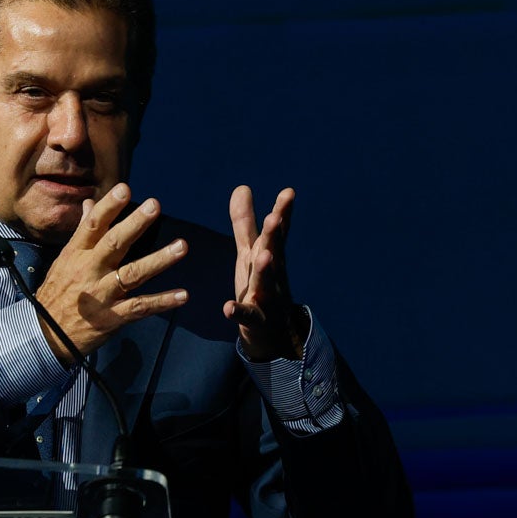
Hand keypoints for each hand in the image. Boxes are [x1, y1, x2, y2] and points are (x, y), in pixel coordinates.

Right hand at [35, 183, 187, 362]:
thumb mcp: (64, 260)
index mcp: (76, 255)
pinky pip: (140, 307)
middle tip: (154, 205)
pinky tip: (182, 295)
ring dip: (159, 260)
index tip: (124, 189)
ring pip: (132, 274)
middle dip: (134, 224)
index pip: (92, 226)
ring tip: (181, 246)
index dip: (108, 207)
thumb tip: (89, 204)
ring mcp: (102, 295)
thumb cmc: (57, 292)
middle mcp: (89, 271)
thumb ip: (82, 232)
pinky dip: (162, 302)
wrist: (45, 334)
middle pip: (114, 244)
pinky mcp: (112, 317)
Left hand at [224, 186, 303, 360]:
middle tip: (274, 217)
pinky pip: (247, 316)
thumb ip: (245, 222)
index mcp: (270, 255)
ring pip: (266, 282)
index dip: (283, 213)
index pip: (277, 232)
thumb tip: (242, 186)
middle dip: (274, 236)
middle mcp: (272, 274)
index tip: (288, 193)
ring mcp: (266, 297)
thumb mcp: (250, 251)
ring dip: (264, 269)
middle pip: (274, 252)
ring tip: (263, 255)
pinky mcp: (255, 320)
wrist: (273, 331)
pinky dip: (238, 311)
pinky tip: (228, 307)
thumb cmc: (261, 283)